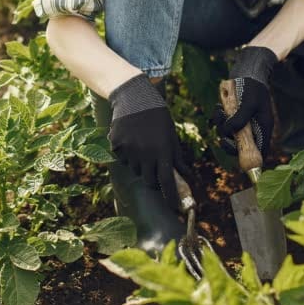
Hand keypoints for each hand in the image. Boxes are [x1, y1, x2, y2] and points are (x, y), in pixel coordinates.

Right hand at [107, 74, 190, 208]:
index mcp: (163, 151)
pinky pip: (122, 158)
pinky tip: (130, 138)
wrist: (134, 97)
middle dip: (152, 178)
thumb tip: (187, 176)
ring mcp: (130, 150)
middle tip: (153, 167)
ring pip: (134, 169)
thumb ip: (177, 157)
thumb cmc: (158, 116)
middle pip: (149, 180)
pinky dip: (126, 153)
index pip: (167, 182)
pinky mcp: (116, 145)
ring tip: (141, 144)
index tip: (174, 207)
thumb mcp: (171, 135)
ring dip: (139, 164)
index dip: (171, 197)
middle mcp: (146, 153)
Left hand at [213, 45, 277, 156]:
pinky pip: (224, 124)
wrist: (247, 70)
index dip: (248, 156)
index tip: (235, 151)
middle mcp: (254, 128)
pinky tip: (218, 107)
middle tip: (221, 133)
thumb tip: (228, 133)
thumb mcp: (249, 103)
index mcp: (263, 128)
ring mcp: (244, 123)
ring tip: (220, 111)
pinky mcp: (234, 116)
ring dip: (221, 126)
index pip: (259, 150)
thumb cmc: (252, 86)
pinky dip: (218, 118)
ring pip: (229, 135)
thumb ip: (240, 119)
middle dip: (228, 140)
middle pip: (241, 146)